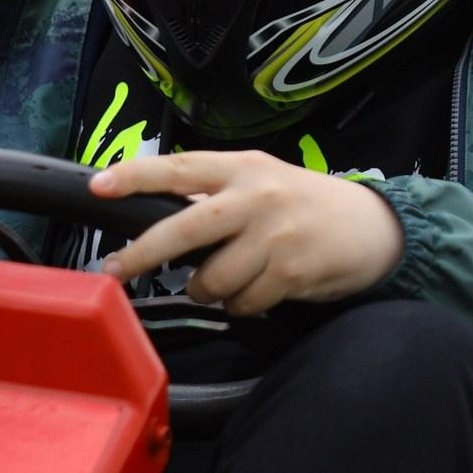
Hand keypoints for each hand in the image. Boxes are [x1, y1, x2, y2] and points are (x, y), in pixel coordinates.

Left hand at [91, 151, 405, 316]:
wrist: (373, 227)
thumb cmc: (307, 205)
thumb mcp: (264, 182)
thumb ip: (217, 195)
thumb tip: (158, 218)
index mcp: (244, 167)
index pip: (180, 167)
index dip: (136, 176)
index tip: (99, 185)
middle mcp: (257, 195)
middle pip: (185, 227)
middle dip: (144, 253)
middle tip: (116, 271)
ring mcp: (275, 234)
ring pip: (210, 279)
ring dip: (210, 290)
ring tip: (231, 279)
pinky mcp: (289, 271)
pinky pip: (241, 303)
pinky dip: (244, 305)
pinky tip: (263, 288)